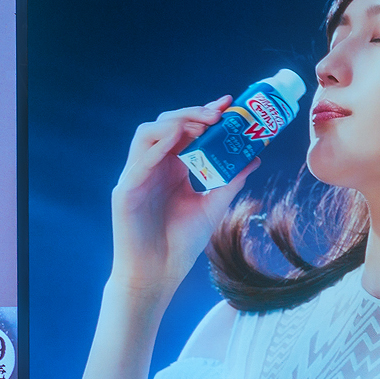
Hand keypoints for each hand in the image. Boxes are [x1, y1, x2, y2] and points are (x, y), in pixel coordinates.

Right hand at [74, 102, 241, 378]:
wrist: (158, 274)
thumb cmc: (180, 244)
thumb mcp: (213, 207)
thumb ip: (230, 181)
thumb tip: (255, 158)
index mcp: (172, 168)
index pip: (186, 131)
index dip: (204, 115)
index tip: (229, 104)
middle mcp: (153, 166)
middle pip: (167, 125)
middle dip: (192, 113)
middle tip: (219, 111)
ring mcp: (137, 175)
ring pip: (147, 133)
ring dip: (175, 123)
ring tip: (202, 123)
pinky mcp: (125, 189)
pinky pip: (139, 159)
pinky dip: (158, 144)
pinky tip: (178, 138)